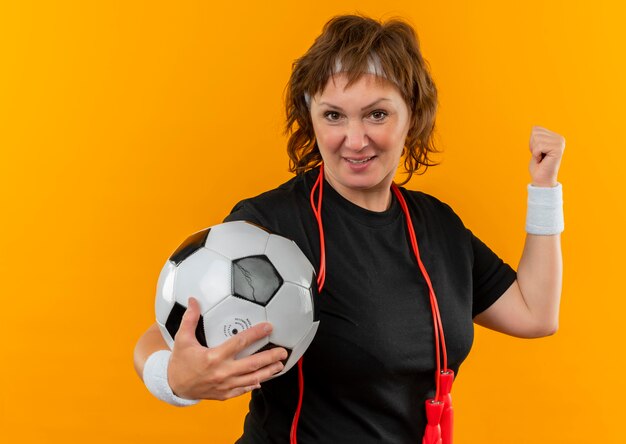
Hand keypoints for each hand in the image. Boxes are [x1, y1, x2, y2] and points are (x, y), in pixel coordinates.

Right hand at [168, 297, 287, 400]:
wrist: (173, 387)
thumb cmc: (179, 362)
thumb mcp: (182, 339)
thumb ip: (190, 319)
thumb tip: (194, 300)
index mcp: (214, 357)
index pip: (240, 342)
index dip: (256, 334)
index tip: (268, 327)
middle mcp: (222, 372)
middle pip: (252, 364)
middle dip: (270, 357)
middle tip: (283, 351)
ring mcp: (225, 386)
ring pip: (252, 379)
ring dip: (268, 372)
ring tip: (279, 365)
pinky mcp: (224, 395)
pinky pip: (243, 390)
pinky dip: (254, 385)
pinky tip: (262, 380)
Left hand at [528, 125, 565, 186]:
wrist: (542, 180)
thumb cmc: (538, 166)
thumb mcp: (535, 148)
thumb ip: (536, 137)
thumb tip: (534, 127)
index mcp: (555, 136)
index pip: (535, 129)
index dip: (532, 142)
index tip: (538, 152)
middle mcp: (560, 138)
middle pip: (535, 132)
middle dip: (533, 146)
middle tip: (539, 156)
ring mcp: (560, 143)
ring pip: (537, 139)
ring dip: (535, 151)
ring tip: (541, 158)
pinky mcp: (558, 149)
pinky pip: (539, 146)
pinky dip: (536, 154)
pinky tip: (542, 160)